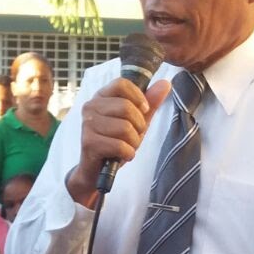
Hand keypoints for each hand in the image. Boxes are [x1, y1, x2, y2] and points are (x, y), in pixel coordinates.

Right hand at [66, 76, 170, 204]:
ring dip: (133, 142)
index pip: (121, 83)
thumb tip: (166, 83)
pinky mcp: (89, 143)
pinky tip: (122, 156)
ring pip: (124, 128)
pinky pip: (119, 146)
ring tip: (126, 146)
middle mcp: (91, 107)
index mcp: (101, 96)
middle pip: (126, 107)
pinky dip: (128, 153)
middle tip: (133, 135)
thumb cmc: (116, 141)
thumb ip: (150, 102)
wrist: (98, 170)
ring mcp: (88, 125)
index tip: (143, 110)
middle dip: (138, 125)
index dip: (138, 97)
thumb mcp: (136, 120)